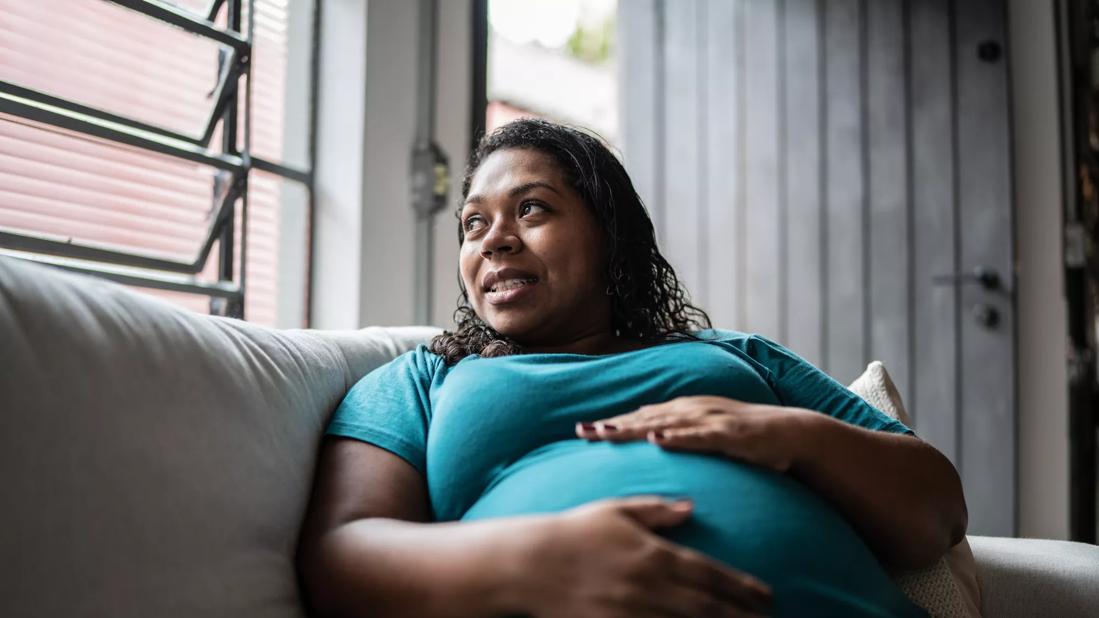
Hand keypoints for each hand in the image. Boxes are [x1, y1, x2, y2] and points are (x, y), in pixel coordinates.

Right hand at [514, 496, 771, 617]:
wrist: (531, 564)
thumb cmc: (574, 532)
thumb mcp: (616, 510)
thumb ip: (657, 511)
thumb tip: (690, 508)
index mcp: (655, 554)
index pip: (710, 574)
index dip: (742, 587)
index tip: (768, 596)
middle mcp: (650, 586)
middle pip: (708, 606)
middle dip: (742, 615)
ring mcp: (634, 612)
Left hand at [576, 396, 814, 472]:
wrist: (793, 434)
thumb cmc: (746, 437)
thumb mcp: (706, 432)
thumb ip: (679, 431)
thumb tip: (648, 435)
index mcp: (685, 410)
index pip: (640, 417)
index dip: (611, 423)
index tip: (581, 431)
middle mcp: (693, 409)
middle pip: (644, 418)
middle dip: (611, 425)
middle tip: (580, 432)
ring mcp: (711, 419)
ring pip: (665, 423)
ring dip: (634, 428)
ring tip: (606, 433)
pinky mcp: (729, 433)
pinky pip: (699, 436)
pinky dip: (677, 437)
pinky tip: (658, 440)